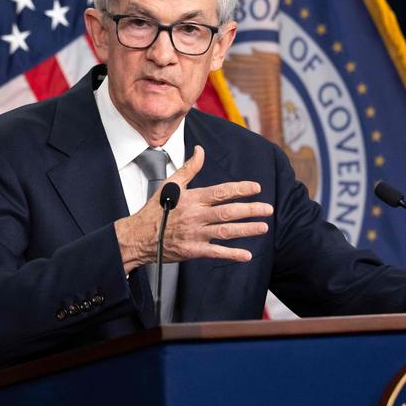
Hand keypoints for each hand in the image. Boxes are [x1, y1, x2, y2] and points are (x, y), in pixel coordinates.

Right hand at [114, 146, 272, 272]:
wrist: (138, 235)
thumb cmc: (154, 209)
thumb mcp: (170, 184)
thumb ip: (189, 168)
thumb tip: (200, 150)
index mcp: (193, 198)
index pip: (221, 192)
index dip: (240, 189)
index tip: (256, 188)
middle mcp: (196, 215)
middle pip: (228, 212)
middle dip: (250, 210)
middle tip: (267, 209)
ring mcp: (195, 234)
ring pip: (226, 231)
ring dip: (246, 229)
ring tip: (263, 227)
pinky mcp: (192, 250)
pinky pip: (215, 252)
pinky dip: (232, 254)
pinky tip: (246, 255)